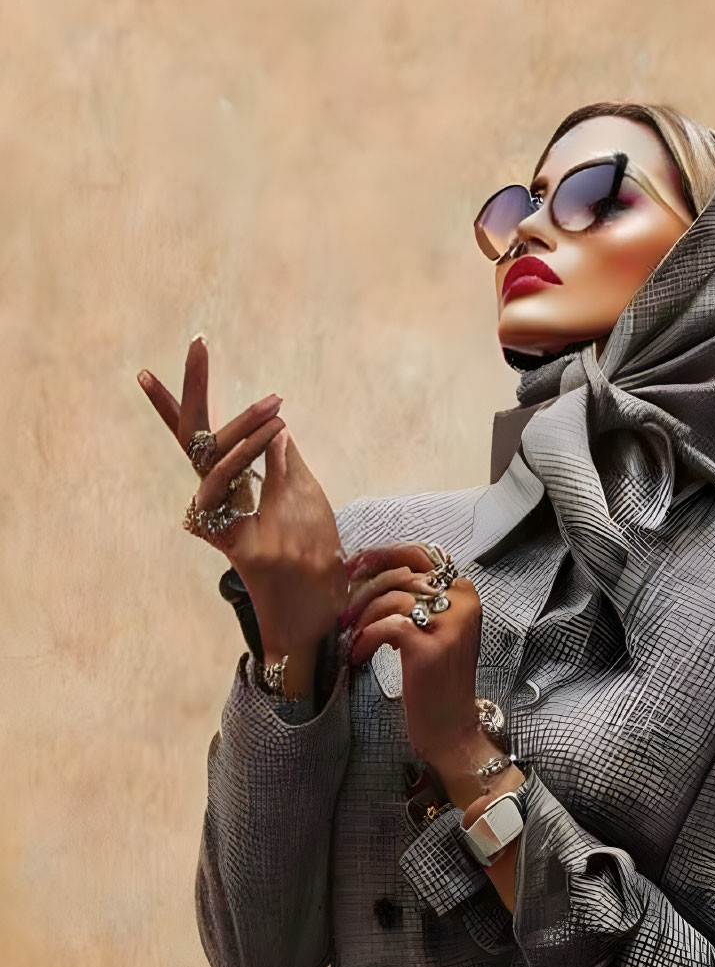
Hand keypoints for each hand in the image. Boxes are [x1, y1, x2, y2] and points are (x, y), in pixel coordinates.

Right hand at [138, 337, 346, 694]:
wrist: (317, 624)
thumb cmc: (315, 567)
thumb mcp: (308, 506)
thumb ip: (288, 468)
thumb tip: (279, 428)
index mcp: (234, 494)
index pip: (198, 442)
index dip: (173, 408)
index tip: (145, 372)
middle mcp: (222, 508)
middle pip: (193, 442)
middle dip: (190, 390)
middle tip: (196, 343)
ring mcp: (229, 527)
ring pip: (214, 464)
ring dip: (243, 431)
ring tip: (274, 408)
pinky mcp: (243, 548)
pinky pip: (233, 496)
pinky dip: (251, 461)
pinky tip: (273, 434)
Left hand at [343, 543, 508, 796]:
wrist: (451, 729)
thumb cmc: (437, 682)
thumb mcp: (435, 631)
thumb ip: (416, 599)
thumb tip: (367, 573)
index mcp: (464, 592)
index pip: (419, 554)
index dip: (382, 556)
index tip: (354, 569)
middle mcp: (461, 602)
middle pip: (401, 573)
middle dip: (364, 588)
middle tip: (344, 610)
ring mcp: (448, 623)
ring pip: (390, 597)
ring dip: (362, 617)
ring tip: (352, 638)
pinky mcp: (428, 646)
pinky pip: (386, 625)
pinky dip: (366, 640)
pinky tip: (359, 656)